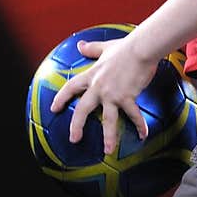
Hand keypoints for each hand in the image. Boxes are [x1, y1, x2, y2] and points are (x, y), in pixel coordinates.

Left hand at [49, 35, 157, 152]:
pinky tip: (143, 135)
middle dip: (77, 125)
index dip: (61, 98)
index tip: (54, 108)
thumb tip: (80, 45)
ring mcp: (113, 94)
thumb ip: (91, 48)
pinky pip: (134, 115)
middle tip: (74, 139)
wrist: (140, 49)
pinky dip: (140, 125)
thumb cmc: (125, 47)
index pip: (71, 87)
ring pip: (107, 119)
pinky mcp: (128, 97)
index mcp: (92, 75)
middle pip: (83, 109)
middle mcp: (99, 87)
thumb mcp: (105, 47)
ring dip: (108, 137)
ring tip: (108, 150)